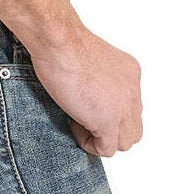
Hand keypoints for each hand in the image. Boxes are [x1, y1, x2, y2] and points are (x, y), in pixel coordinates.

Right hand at [30, 25, 142, 157]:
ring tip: (79, 121)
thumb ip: (101, 82)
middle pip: (133, 130)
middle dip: (110, 132)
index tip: (87, 104)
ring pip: (124, 143)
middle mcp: (132, 91)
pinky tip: (74, 125)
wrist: (60, 43)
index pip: (131, 109)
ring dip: (101, 139)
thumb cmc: (64, 45)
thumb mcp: (93, 61)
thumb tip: (91, 100)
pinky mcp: (108, 121)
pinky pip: (106, 149)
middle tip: (85, 118)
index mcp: (131, 75)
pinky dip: (89, 144)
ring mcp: (123, 107)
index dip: (110, 115)